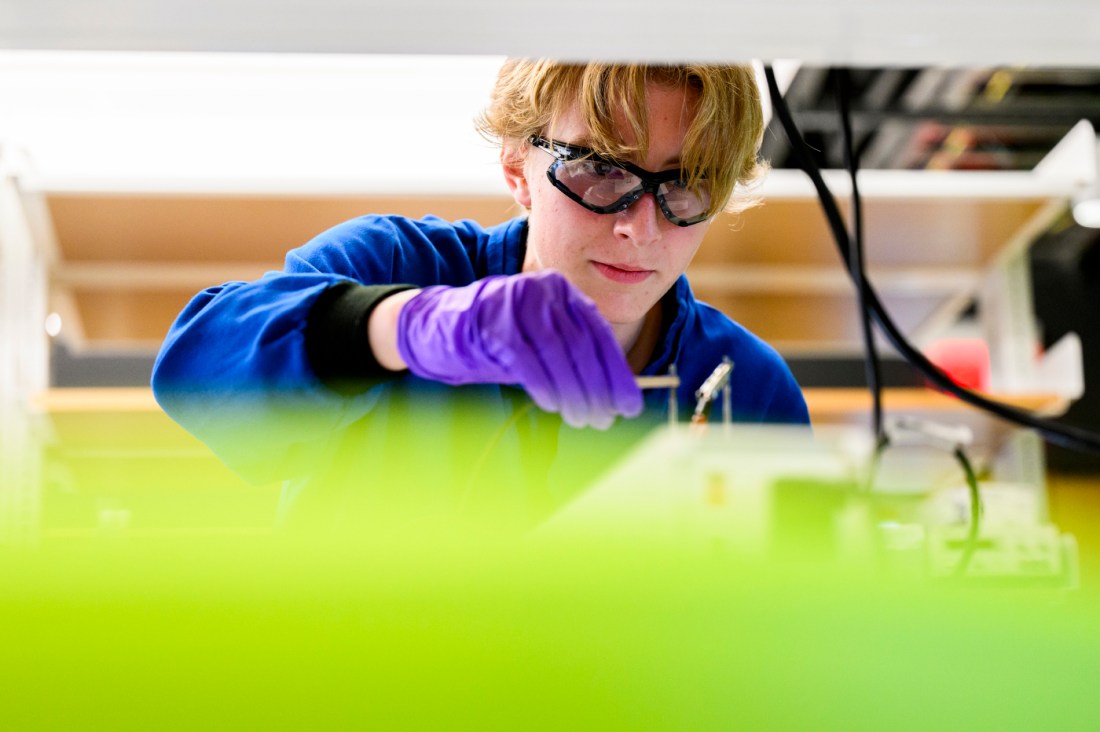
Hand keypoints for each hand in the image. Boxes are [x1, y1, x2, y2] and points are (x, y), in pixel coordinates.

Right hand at [396, 271, 642, 428]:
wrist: (436, 326)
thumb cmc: (496, 341)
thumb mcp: (540, 344)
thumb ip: (572, 359)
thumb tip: (612, 396)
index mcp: (561, 290)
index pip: (597, 333)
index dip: (616, 371)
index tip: (628, 404)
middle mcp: (543, 289)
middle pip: (582, 343)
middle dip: (599, 386)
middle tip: (606, 418)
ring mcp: (516, 301)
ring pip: (559, 351)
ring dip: (574, 391)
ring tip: (583, 418)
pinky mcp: (492, 321)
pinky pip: (527, 359)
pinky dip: (544, 385)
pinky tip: (552, 404)